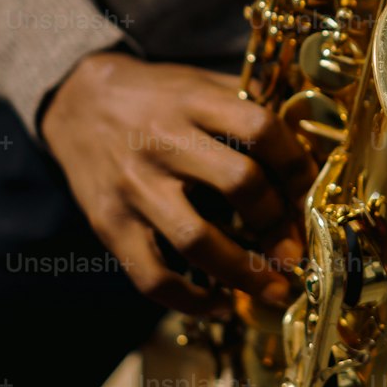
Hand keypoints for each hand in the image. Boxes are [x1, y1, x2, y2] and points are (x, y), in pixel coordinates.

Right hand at [41, 52, 315, 315]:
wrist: (75, 104)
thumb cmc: (155, 98)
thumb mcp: (198, 83)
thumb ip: (246, 105)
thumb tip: (310, 144)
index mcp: (193, 102)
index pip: (260, 128)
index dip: (297, 163)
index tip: (311, 192)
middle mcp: (163, 142)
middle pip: (240, 183)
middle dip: (280, 223)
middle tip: (298, 248)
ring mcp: (134, 186)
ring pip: (198, 240)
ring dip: (245, 274)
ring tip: (276, 289)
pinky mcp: (110, 223)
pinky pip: (152, 276)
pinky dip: (190, 300)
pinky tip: (218, 303)